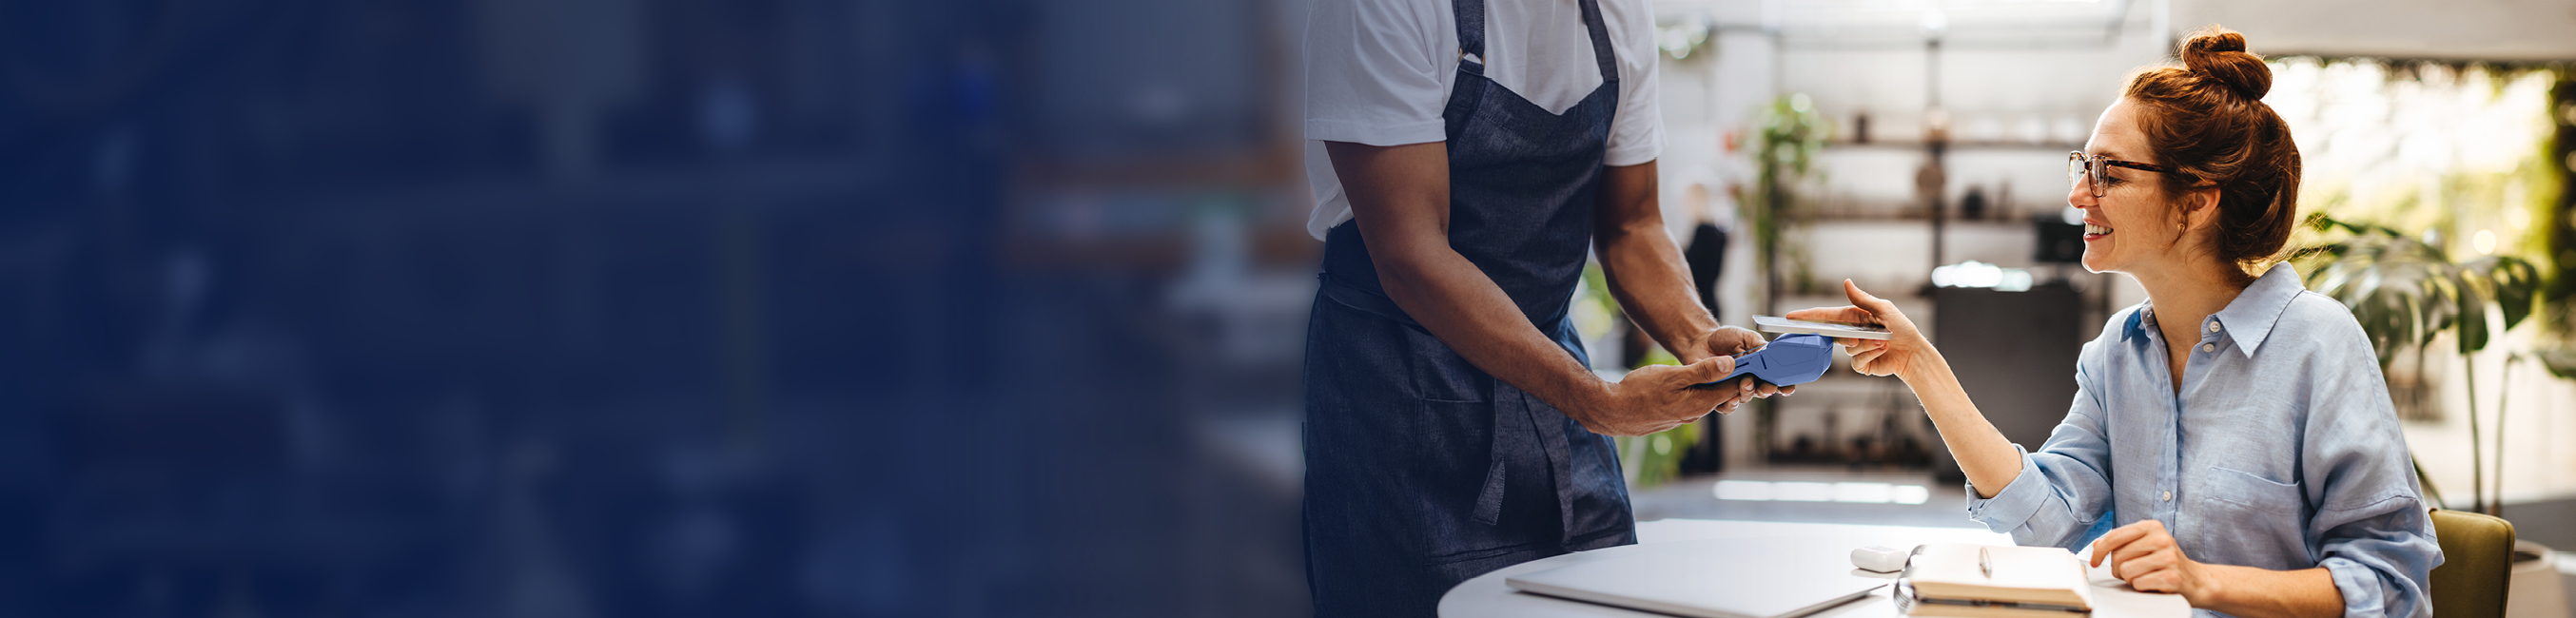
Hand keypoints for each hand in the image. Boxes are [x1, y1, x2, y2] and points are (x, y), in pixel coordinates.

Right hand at [1576, 355, 1748, 435]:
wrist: (1611, 412)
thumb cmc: (1639, 391)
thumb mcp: (1672, 376)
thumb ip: (1702, 371)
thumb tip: (1730, 364)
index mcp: (1700, 403)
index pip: (1733, 388)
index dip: (1745, 373)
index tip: (1755, 359)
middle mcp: (1696, 413)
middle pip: (1722, 394)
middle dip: (1734, 378)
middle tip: (1743, 359)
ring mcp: (1684, 416)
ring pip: (1707, 397)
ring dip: (1715, 384)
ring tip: (1722, 365)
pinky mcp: (1673, 415)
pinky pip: (1693, 401)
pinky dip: (1699, 389)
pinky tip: (1694, 379)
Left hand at [1674, 326, 1796, 400]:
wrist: (1701, 341)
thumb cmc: (1726, 338)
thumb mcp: (1745, 337)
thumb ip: (1758, 346)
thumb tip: (1768, 353)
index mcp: (1761, 368)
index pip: (1777, 380)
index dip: (1784, 386)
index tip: (1788, 388)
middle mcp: (1751, 381)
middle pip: (1763, 392)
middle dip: (1766, 390)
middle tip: (1765, 386)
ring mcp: (1734, 389)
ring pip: (1746, 398)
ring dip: (1748, 393)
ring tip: (1746, 383)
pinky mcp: (1718, 395)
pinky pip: (1726, 406)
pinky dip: (1730, 404)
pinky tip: (1730, 398)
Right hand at [1784, 280, 1934, 380]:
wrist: (1913, 353)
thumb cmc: (1902, 328)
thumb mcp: (1883, 309)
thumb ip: (1862, 299)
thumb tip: (1846, 283)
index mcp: (1854, 317)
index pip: (1825, 315)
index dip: (1807, 316)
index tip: (1790, 317)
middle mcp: (1852, 332)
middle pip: (1833, 334)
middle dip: (1847, 336)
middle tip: (1860, 337)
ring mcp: (1855, 349)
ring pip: (1848, 348)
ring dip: (1868, 344)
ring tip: (1884, 341)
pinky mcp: (1861, 363)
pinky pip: (1856, 360)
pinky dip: (1871, 353)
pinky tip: (1882, 350)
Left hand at [2091, 519, 2206, 599]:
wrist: (2197, 580)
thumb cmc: (2165, 562)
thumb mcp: (2144, 546)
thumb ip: (2121, 543)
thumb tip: (2096, 545)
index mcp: (2152, 526)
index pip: (2115, 536)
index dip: (2099, 551)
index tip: (2094, 562)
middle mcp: (2162, 538)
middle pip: (2118, 557)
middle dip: (2118, 569)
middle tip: (2131, 572)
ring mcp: (2169, 557)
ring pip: (2126, 571)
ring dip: (2130, 579)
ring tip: (2144, 577)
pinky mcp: (2172, 577)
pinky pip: (2139, 584)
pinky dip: (2141, 587)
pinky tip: (2153, 584)